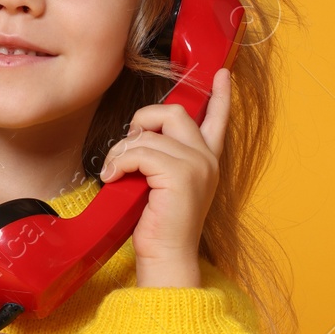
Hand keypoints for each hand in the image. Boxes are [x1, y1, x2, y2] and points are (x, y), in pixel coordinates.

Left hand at [98, 67, 230, 287]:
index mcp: (207, 161)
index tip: (221, 74)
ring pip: (149, 134)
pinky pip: (139, 151)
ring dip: (121, 150)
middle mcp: (207, 159)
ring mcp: (197, 165)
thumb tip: (140, 133)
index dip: (220, 96)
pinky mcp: (179, 174)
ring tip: (114, 173)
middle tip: (128, 146)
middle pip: (174, 112)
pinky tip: (113, 179)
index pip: (218, 120)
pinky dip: (119, 162)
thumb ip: (161, 159)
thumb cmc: (159, 227)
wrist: (167, 259)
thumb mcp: (162, 185)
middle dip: (144, 120)